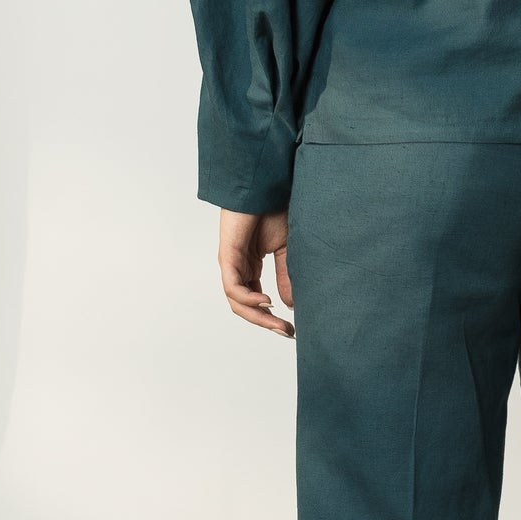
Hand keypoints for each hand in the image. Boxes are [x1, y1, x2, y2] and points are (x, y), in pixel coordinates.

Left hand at [219, 209, 293, 337]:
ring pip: (237, 302)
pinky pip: (233, 287)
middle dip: (266, 323)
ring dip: (258, 316)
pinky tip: (266, 302)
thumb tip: (290, 305)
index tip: (292, 329)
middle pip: (245, 307)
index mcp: (250, 267)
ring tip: (279, 323)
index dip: (271, 317)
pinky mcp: (228, 256)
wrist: (265, 186)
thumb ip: (285, 276)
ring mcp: (231, 263)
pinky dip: (248, 298)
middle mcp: (238, 268)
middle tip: (287, 333)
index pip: (256, 301)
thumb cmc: (273, 210)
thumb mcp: (285, 250)